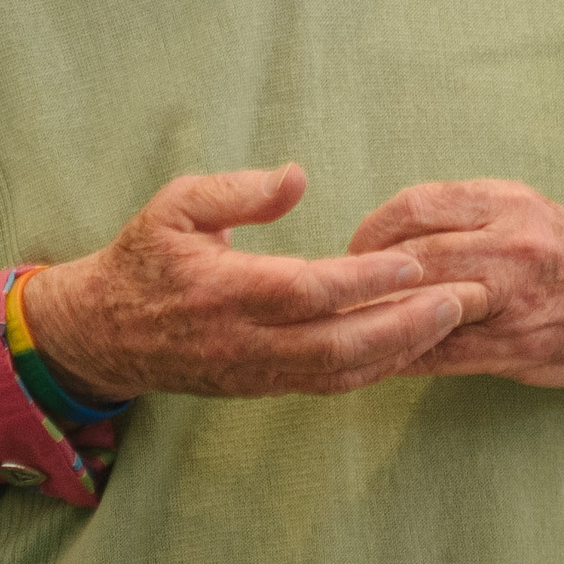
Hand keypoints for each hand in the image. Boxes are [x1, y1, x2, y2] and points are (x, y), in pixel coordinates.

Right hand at [18, 165, 472, 400]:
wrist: (103, 332)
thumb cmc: (143, 258)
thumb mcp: (176, 205)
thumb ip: (237, 190)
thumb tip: (297, 178)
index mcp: (225, 290)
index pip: (310, 289)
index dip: (367, 278)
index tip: (414, 260)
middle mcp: (245, 341)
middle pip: (340, 343)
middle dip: (406, 323)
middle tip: (461, 299)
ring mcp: (256, 371)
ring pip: (341, 372)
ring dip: (400, 350)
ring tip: (449, 322)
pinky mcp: (262, 386)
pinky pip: (328, 384)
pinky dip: (375, 368)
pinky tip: (409, 345)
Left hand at [344, 178, 563, 387]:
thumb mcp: (519, 211)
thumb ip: (459, 216)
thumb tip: (381, 235)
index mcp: (505, 204)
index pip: (414, 207)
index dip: (370, 230)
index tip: (352, 248)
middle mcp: (510, 246)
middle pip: (412, 258)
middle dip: (364, 277)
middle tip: (338, 292)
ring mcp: (514, 301)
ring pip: (423, 307)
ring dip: (376, 318)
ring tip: (345, 324)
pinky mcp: (514, 348)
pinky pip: (441, 353)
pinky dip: (402, 355)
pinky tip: (376, 356)